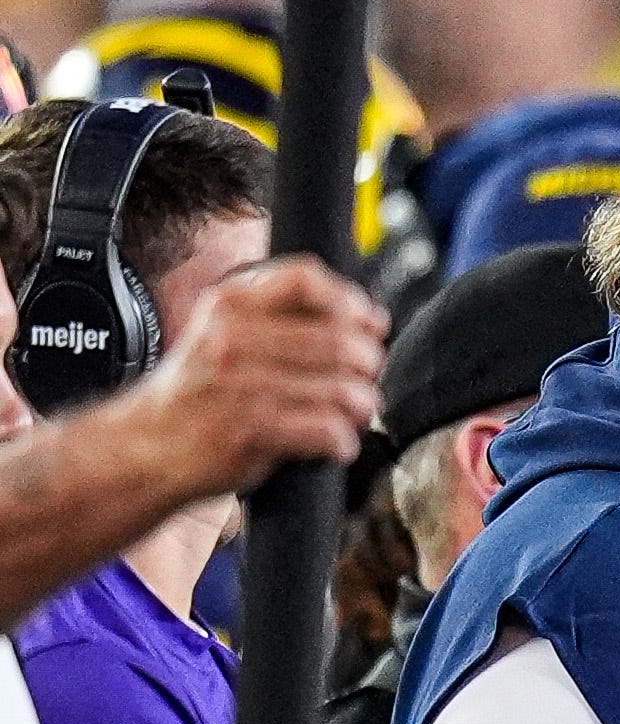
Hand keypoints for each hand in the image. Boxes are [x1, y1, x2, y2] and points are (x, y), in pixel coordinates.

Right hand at [126, 256, 387, 497]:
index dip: (351, 301)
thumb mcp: (223, 331)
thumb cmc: (198, 392)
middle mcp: (232, 337)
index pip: (306, 278)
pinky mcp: (250, 430)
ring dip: (361, 406)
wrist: (146, 445)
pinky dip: (342, 440)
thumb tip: (367, 317)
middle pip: (339, 337)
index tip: (370, 325)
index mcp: (229, 303)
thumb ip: (281, 315)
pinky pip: (327, 429)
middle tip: (364, 380)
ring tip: (352, 414)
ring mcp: (241, 384)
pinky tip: (334, 442)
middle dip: (368, 363)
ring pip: (342, 387)